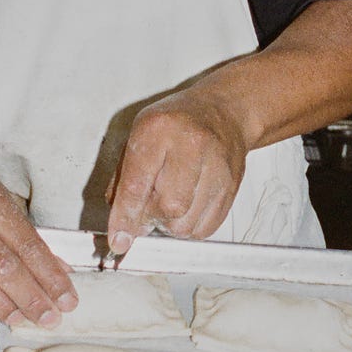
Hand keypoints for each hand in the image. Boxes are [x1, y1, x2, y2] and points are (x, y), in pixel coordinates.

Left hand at [107, 87, 248, 254]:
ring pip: (187, 224)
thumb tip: (120, 224)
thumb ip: (124, 179)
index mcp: (158, 129)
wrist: (223, 111)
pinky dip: (189, 227)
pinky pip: (205, 228)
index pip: (137, 183)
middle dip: (152, 217)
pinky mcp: (232, 186)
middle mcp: (192, 145)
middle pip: (170, 207)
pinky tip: (188, 206)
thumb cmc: (177, 123)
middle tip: (148, 207)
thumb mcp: (139, 135)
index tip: (119, 240)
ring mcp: (217, 166)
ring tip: (169, 201)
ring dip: (170, 224)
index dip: (126, 216)